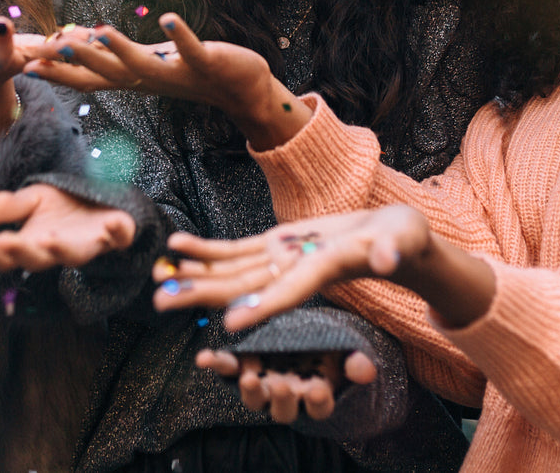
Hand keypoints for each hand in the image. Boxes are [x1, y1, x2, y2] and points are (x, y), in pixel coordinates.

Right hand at [0, 183, 136, 270]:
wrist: (101, 201)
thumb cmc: (64, 205)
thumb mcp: (34, 199)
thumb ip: (10, 207)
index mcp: (34, 243)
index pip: (6, 255)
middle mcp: (59, 250)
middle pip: (36, 259)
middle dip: (21, 251)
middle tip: (6, 241)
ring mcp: (89, 245)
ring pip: (75, 256)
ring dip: (62, 249)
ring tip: (49, 239)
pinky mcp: (117, 235)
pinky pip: (120, 237)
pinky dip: (118, 231)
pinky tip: (113, 223)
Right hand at [24, 15, 305, 148]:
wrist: (242, 91)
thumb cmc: (190, 72)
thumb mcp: (148, 64)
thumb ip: (116, 56)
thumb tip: (80, 40)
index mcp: (134, 79)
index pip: (89, 79)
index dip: (57, 73)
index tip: (24, 64)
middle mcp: (150, 79)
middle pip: (107, 73)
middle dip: (78, 61)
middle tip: (48, 49)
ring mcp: (177, 73)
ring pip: (142, 64)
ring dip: (119, 49)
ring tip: (100, 32)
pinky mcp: (205, 63)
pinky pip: (189, 49)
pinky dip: (179, 34)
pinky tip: (166, 17)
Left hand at [152, 206, 431, 329]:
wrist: (395, 238)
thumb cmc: (403, 239)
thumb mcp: (403, 239)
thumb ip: (395, 248)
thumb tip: (389, 257)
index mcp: (324, 271)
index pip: (289, 292)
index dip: (262, 305)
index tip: (230, 322)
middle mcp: (295, 273)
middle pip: (244, 288)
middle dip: (203, 294)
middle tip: (161, 303)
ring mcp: (282, 260)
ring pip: (232, 272)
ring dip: (194, 274)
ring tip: (156, 276)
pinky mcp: (276, 246)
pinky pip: (235, 251)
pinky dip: (207, 249)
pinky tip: (178, 245)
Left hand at [197, 348, 376, 422]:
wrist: (305, 342)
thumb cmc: (329, 351)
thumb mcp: (346, 354)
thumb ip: (355, 363)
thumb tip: (364, 368)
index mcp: (316, 395)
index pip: (319, 407)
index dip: (318, 400)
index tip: (319, 388)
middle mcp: (288, 396)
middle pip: (283, 409)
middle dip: (281, 398)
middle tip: (280, 385)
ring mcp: (263, 384)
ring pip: (255, 398)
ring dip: (249, 390)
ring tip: (247, 378)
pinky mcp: (243, 368)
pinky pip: (228, 372)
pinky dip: (217, 365)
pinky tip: (205, 359)